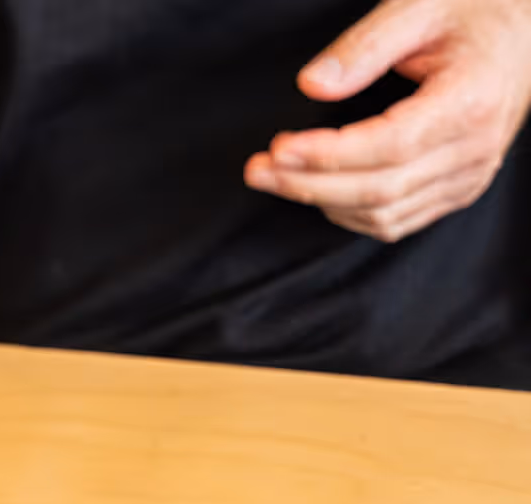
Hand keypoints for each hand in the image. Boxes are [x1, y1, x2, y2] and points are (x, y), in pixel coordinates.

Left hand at [244, 0, 530, 241]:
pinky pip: (397, 222)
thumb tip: (312, 85)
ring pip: (385, 214)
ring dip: (322, 202)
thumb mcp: (420, 6)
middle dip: (309, 184)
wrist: (522, 35)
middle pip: (381, 188)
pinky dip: (350, 215)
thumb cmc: (475, 14)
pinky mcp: (459, 189)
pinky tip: (319, 191)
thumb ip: (364, 46)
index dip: (328, 155)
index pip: (390, 146)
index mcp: (472, 99)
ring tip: (277, 178)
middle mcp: (476, 147)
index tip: (279, 149)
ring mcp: (470, 174)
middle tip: (259, 169)